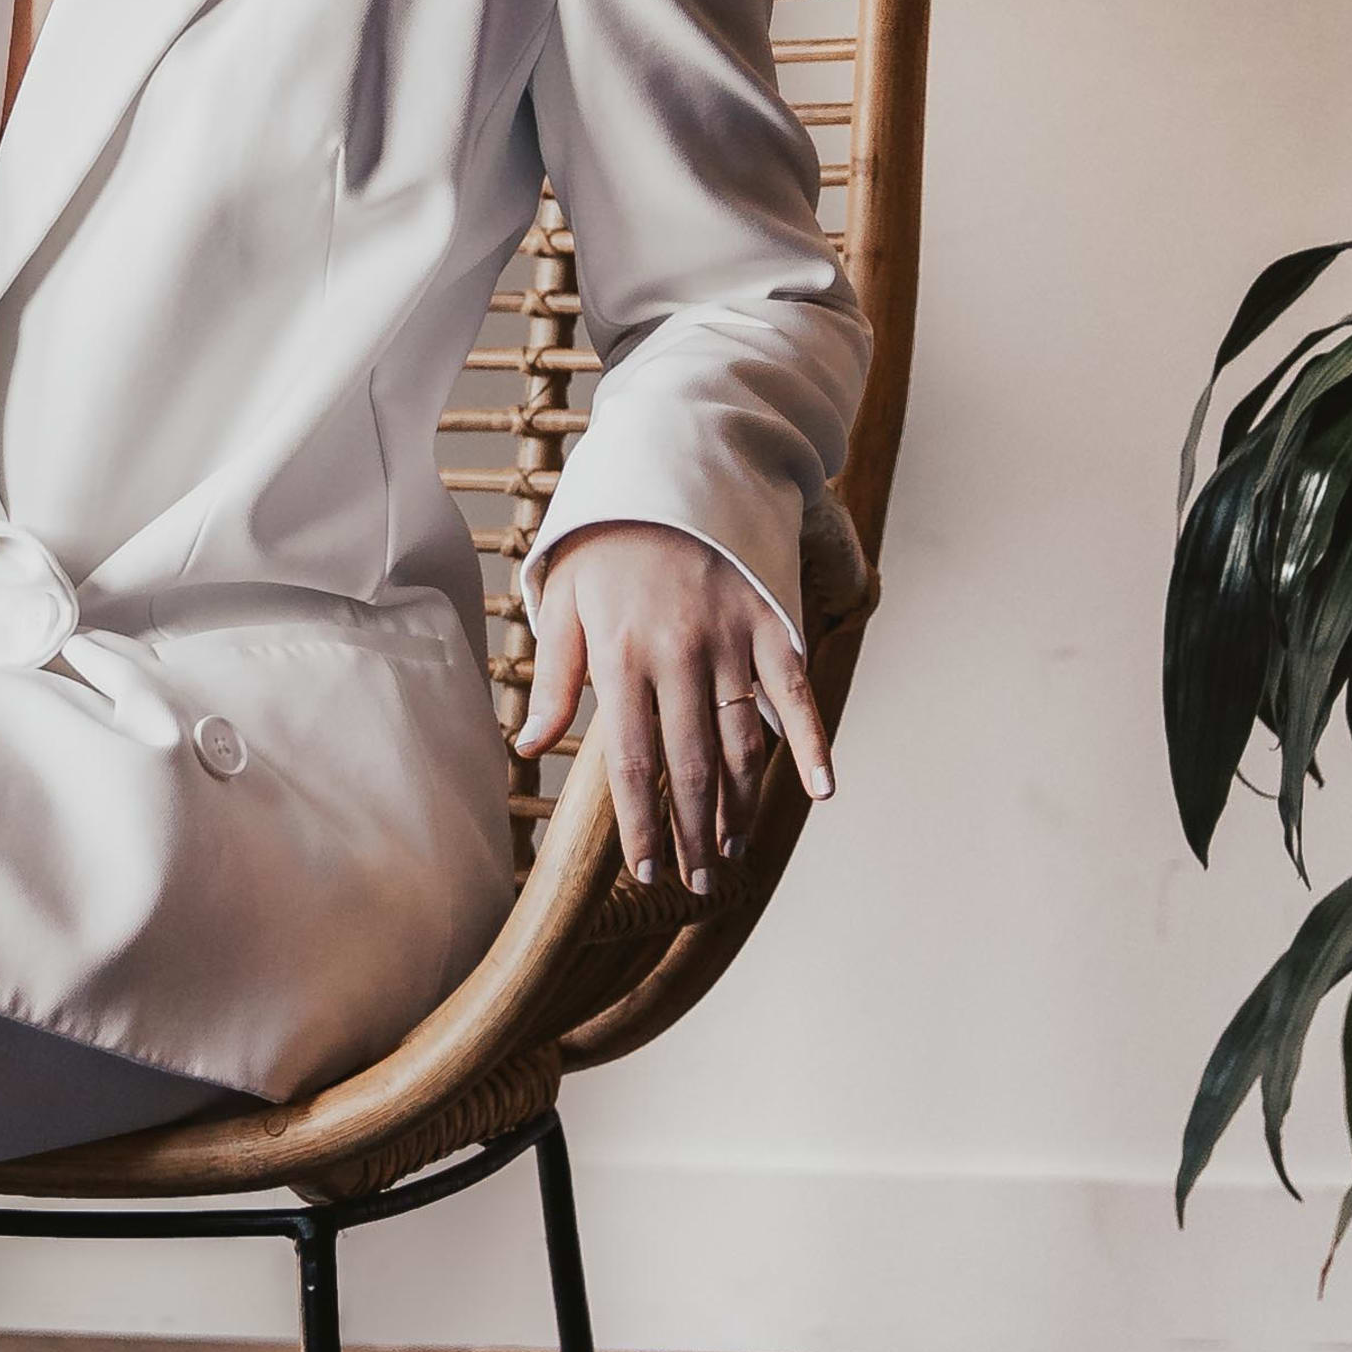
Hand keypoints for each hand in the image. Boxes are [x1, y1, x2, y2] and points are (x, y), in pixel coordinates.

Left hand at [516, 521, 834, 897]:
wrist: (671, 468)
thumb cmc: (605, 544)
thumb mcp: (562, 602)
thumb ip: (551, 678)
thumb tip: (528, 749)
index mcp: (620, 656)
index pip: (630, 762)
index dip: (641, 822)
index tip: (646, 869)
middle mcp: (678, 655)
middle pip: (689, 766)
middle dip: (693, 833)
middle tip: (695, 882)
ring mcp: (732, 640)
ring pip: (740, 742)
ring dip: (740, 804)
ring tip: (731, 851)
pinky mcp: (772, 623)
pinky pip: (796, 693)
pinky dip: (812, 742)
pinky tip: (822, 789)